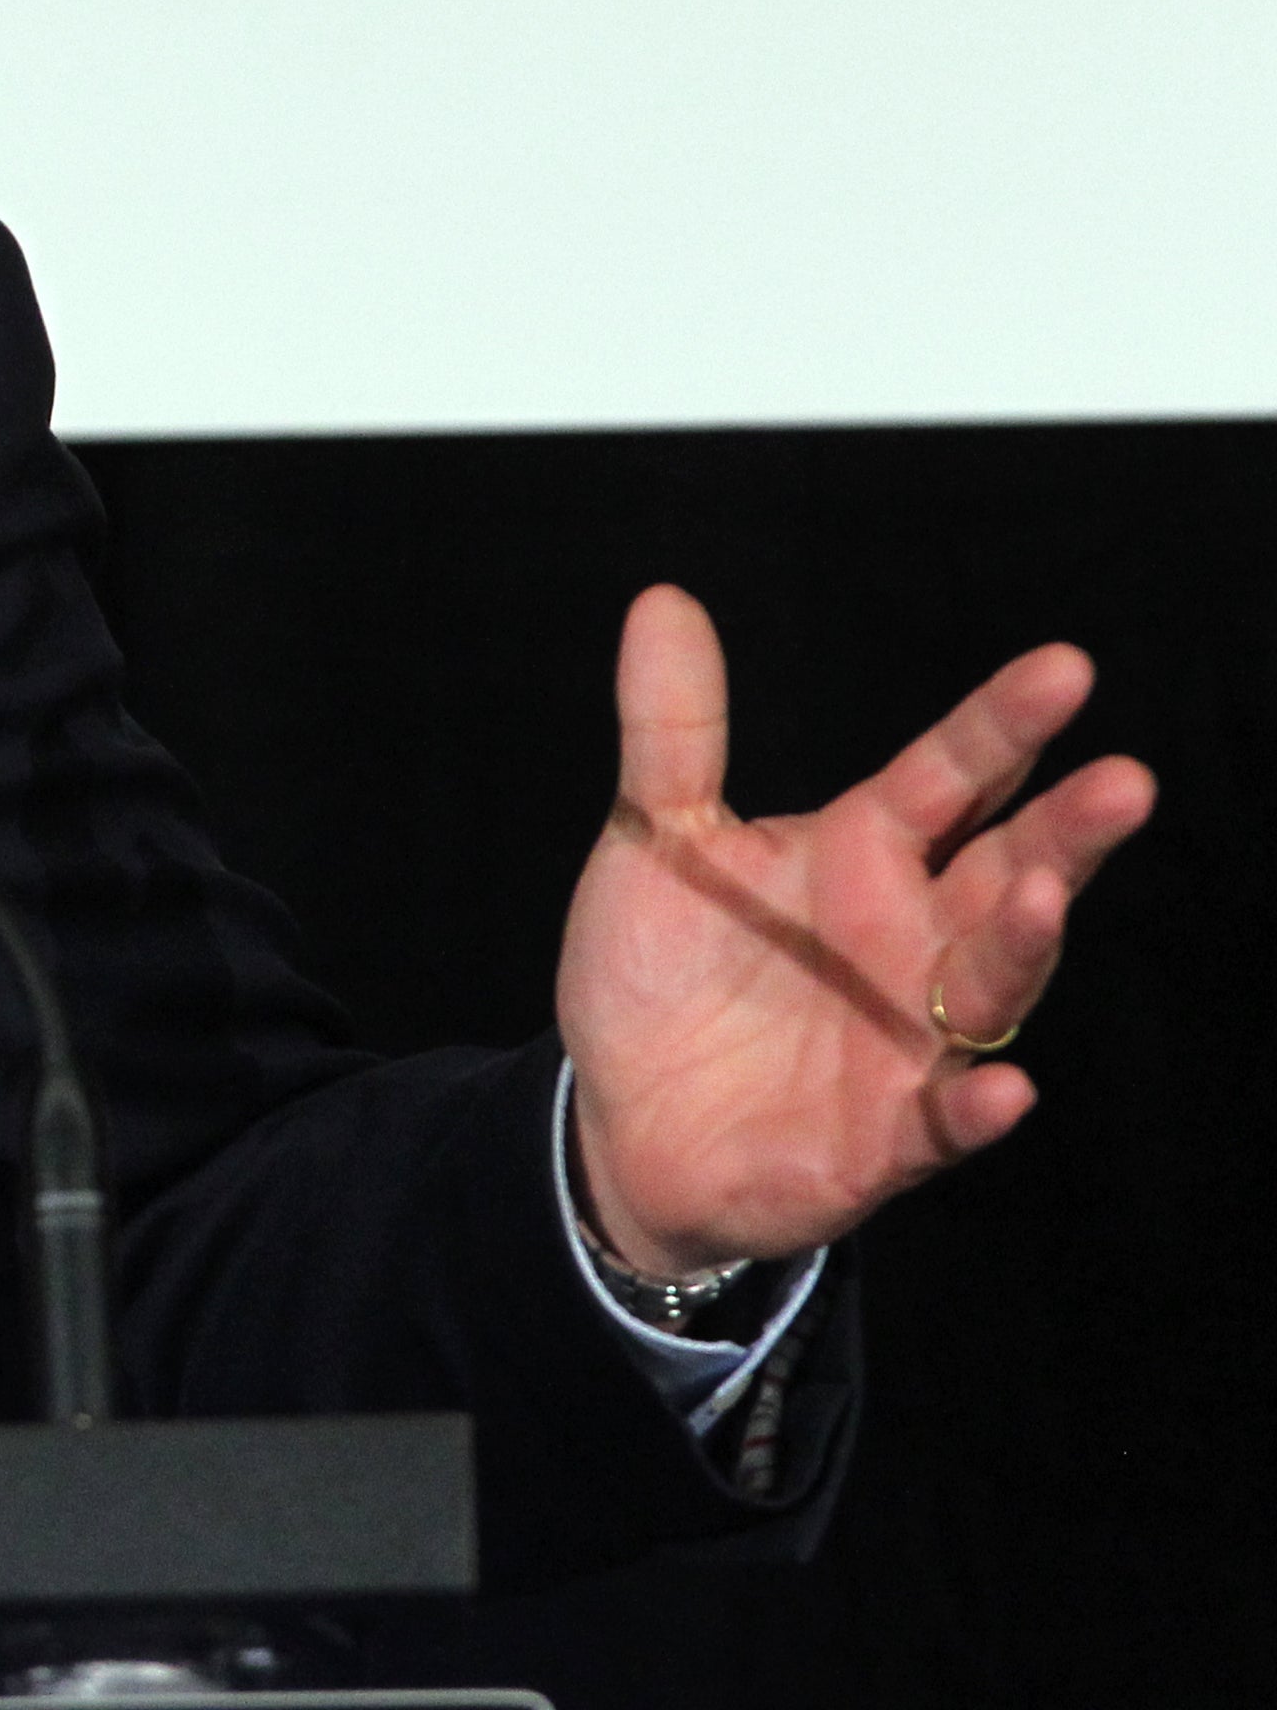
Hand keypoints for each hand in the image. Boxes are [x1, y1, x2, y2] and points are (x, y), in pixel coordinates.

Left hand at [558, 585, 1154, 1278]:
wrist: (615, 1118)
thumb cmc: (657, 973)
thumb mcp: (656, 841)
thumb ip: (673, 732)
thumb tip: (663, 600)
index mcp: (864, 855)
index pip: (953, 777)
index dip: (1003, 725)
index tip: (1065, 668)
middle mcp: (912, 941)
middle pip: (1010, 871)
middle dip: (1066, 833)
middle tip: (1124, 780)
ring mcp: (910, 1041)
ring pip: (994, 987)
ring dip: (1021, 945)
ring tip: (1038, 897)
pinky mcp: (886, 1138)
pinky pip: (945, 1123)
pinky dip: (975, 1108)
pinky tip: (1001, 1089)